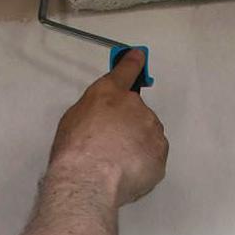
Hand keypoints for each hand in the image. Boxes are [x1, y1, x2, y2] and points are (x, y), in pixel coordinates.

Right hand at [47, 49, 167, 206]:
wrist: (89, 178)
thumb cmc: (74, 149)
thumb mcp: (74, 118)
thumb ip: (94, 110)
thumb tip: (102, 117)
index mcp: (110, 93)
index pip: (125, 71)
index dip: (133, 62)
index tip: (139, 56)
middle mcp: (135, 106)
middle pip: (137, 112)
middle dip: (127, 125)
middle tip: (109, 146)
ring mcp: (151, 129)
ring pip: (147, 134)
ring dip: (137, 144)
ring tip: (115, 164)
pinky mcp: (160, 154)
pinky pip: (153, 156)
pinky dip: (143, 163)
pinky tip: (126, 172)